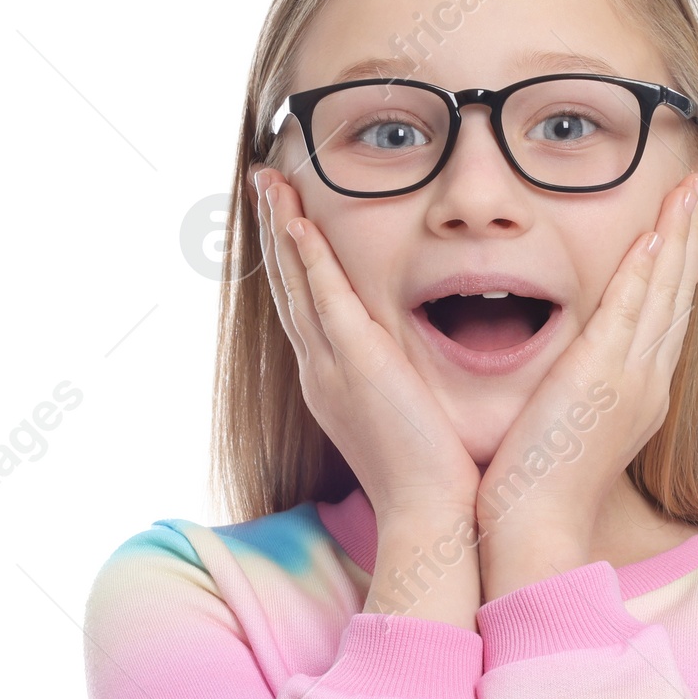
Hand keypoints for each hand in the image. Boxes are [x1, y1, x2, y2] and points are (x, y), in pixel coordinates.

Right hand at [252, 166, 482, 535]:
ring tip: (270, 182)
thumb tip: (418, 374)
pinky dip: (308, 258)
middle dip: (275, 233)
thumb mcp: (409, 421)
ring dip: (282, 228)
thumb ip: (404, 388)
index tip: (289, 220)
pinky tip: (298, 222)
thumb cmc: (432, 478)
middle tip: (265, 183)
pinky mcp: (357, 365)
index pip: (308, 309)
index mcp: (335, 384)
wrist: (430, 516)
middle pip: (288, 288)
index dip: (293, 262)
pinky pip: (324, 298)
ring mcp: (333, 367)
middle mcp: (322, 372)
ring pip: (297, 283)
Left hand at [475, 170, 697, 599]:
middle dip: (693, 235)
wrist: (534, 534)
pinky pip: (631, 311)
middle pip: (679, 294)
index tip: (689, 222)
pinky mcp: (601, 380)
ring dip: (679, 235)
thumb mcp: (565, 430)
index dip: (681, 264)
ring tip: (694, 186)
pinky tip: (655, 234)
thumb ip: (572, 394)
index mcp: (638, 394)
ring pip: (664, 292)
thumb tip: (562, 377)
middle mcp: (646, 383)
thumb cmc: (535, 493)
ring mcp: (629, 380)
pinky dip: (646, 270)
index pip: (666, 314)